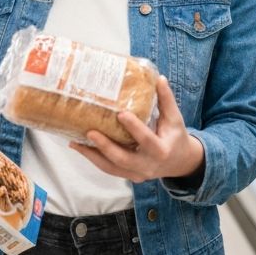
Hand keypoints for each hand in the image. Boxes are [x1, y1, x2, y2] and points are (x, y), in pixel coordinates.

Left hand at [69, 75, 203, 183]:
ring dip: (92, 155)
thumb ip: (166, 100)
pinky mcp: (129, 176)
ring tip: (75, 143)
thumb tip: (159, 78)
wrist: (179, 163)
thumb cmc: (175, 137)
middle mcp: (147, 165)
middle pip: (123, 158)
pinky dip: (94, 159)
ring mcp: (137, 173)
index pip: (146, 139)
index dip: (134, 128)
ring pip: (111, 168)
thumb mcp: (175, 119)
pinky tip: (81, 148)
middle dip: (105, 146)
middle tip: (91, 132)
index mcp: (161, 150)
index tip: (121, 114)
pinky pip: (109, 169)